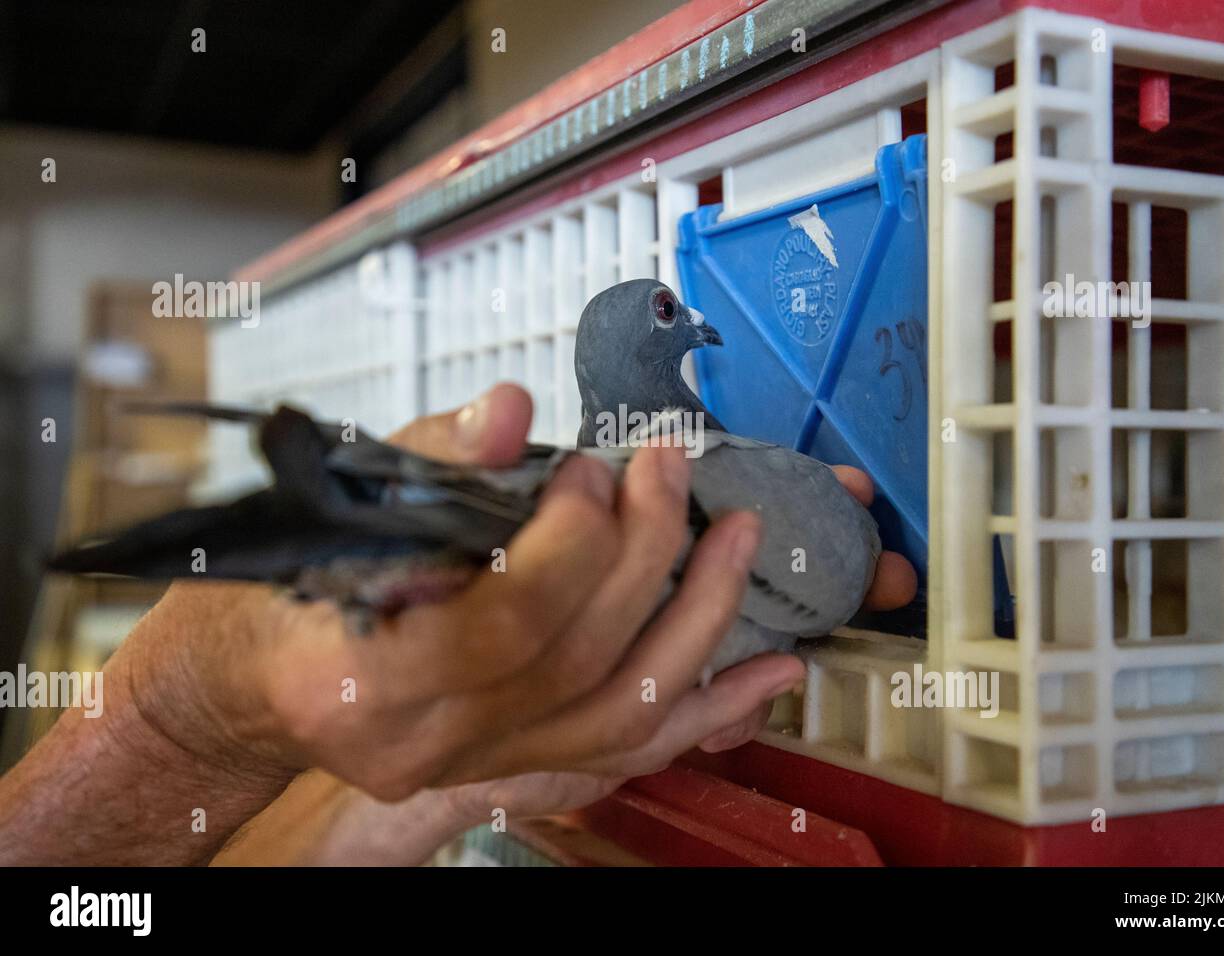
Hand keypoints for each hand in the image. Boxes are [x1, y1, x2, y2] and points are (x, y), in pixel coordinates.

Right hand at [214, 458, 916, 865]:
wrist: (243, 682)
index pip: (508, 621)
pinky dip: (704, 706)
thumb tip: (513, 411)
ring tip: (739, 538)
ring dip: (698, 617)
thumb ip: (429, 459)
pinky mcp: (508, 766)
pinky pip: (625, 745)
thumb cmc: (269, 590)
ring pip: (620, 709)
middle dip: (644, 549)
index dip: (573, 538)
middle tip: (665, 469)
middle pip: (578, 657)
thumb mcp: (327, 509)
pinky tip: (765, 672)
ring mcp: (471, 765)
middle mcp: (424, 742)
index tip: (590, 468)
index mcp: (359, 679)